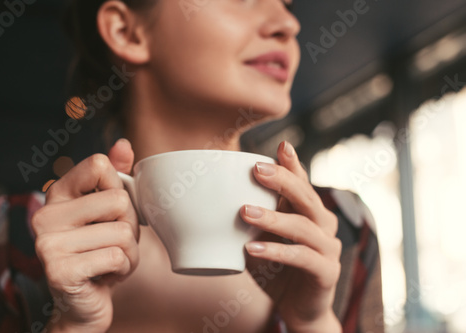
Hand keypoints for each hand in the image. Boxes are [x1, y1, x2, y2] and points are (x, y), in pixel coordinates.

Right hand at [31, 139, 139, 332]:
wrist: (84, 303)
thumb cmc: (100, 251)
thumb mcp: (109, 212)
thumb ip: (114, 177)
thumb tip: (123, 144)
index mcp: (57, 195)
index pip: (99, 165)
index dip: (120, 189)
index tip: (111, 211)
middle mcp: (45, 216)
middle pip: (119, 201)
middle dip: (130, 226)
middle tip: (114, 242)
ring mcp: (49, 244)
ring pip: (123, 233)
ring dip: (130, 252)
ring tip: (111, 260)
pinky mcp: (60, 272)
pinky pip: (118, 257)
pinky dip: (124, 269)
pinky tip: (107, 275)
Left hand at [241, 141, 341, 332]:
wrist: (297, 309)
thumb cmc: (275, 270)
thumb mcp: (260, 239)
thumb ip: (250, 220)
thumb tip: (212, 200)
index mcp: (309, 213)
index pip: (302, 183)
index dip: (293, 164)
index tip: (281, 145)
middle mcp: (324, 225)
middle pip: (306, 197)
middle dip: (282, 180)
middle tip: (256, 170)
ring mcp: (328, 249)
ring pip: (303, 226)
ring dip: (273, 218)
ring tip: (244, 211)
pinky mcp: (326, 273)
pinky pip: (302, 258)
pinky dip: (277, 252)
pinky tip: (252, 249)